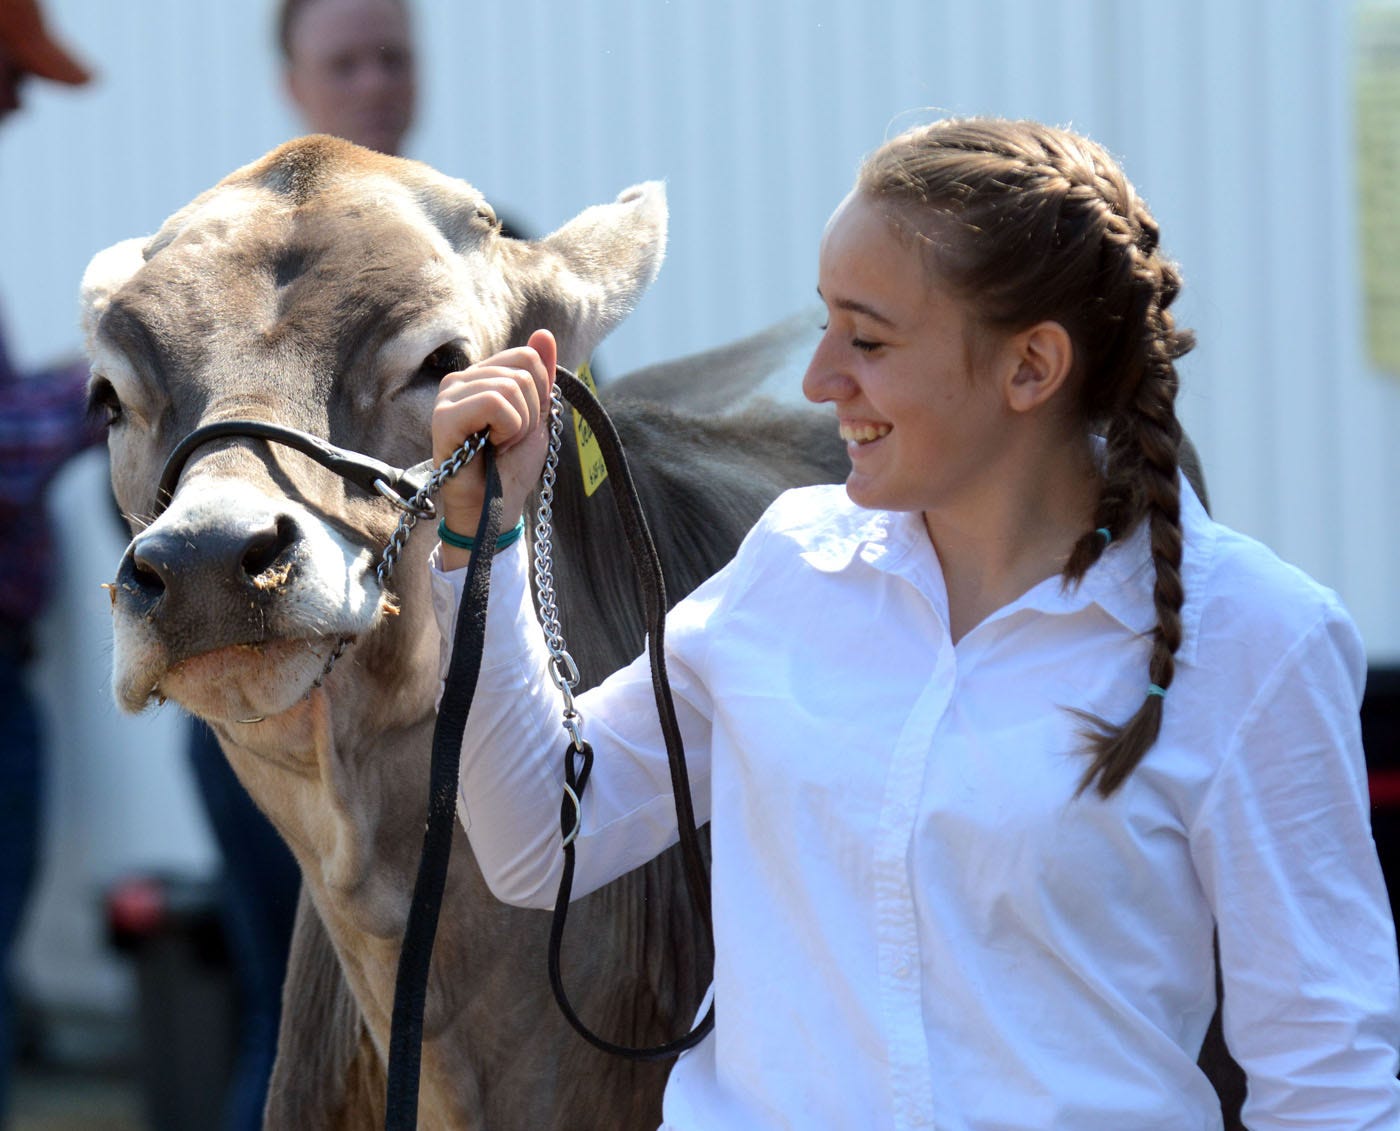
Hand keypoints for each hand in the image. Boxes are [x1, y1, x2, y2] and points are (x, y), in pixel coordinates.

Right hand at [431, 328, 555, 564]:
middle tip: (508, 440)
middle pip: (523, 370)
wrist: (496, 508)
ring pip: (511, 386)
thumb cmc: (511, 468)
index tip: (522, 426)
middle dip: (531, 412)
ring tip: (497, 445)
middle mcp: (460, 380)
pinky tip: (488, 446)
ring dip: (518, 425)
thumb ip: (540, 376)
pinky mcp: (444, 417)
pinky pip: (494, 402)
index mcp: (481, 378)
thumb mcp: (537, 416)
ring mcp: (448, 396)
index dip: (540, 396)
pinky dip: (506, 428)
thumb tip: (544, 334)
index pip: (528, 357)